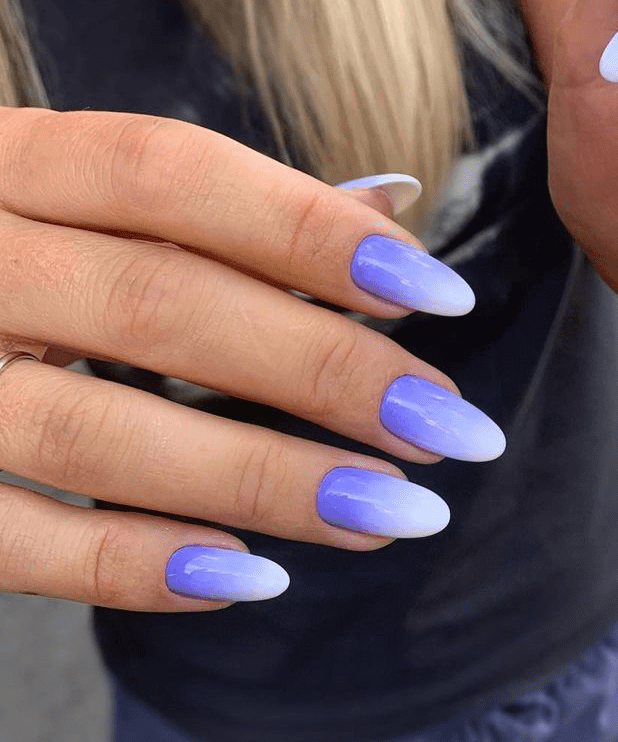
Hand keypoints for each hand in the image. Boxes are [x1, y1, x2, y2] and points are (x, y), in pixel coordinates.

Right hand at [0, 109, 502, 609]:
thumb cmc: (19, 244)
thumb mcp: (93, 195)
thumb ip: (236, 205)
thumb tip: (391, 202)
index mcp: (18, 161)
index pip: (176, 174)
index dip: (312, 231)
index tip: (439, 293)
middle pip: (158, 303)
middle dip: (324, 369)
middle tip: (449, 427)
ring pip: (95, 431)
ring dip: (262, 478)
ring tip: (393, 513)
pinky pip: (6, 538)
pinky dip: (129, 564)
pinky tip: (249, 580)